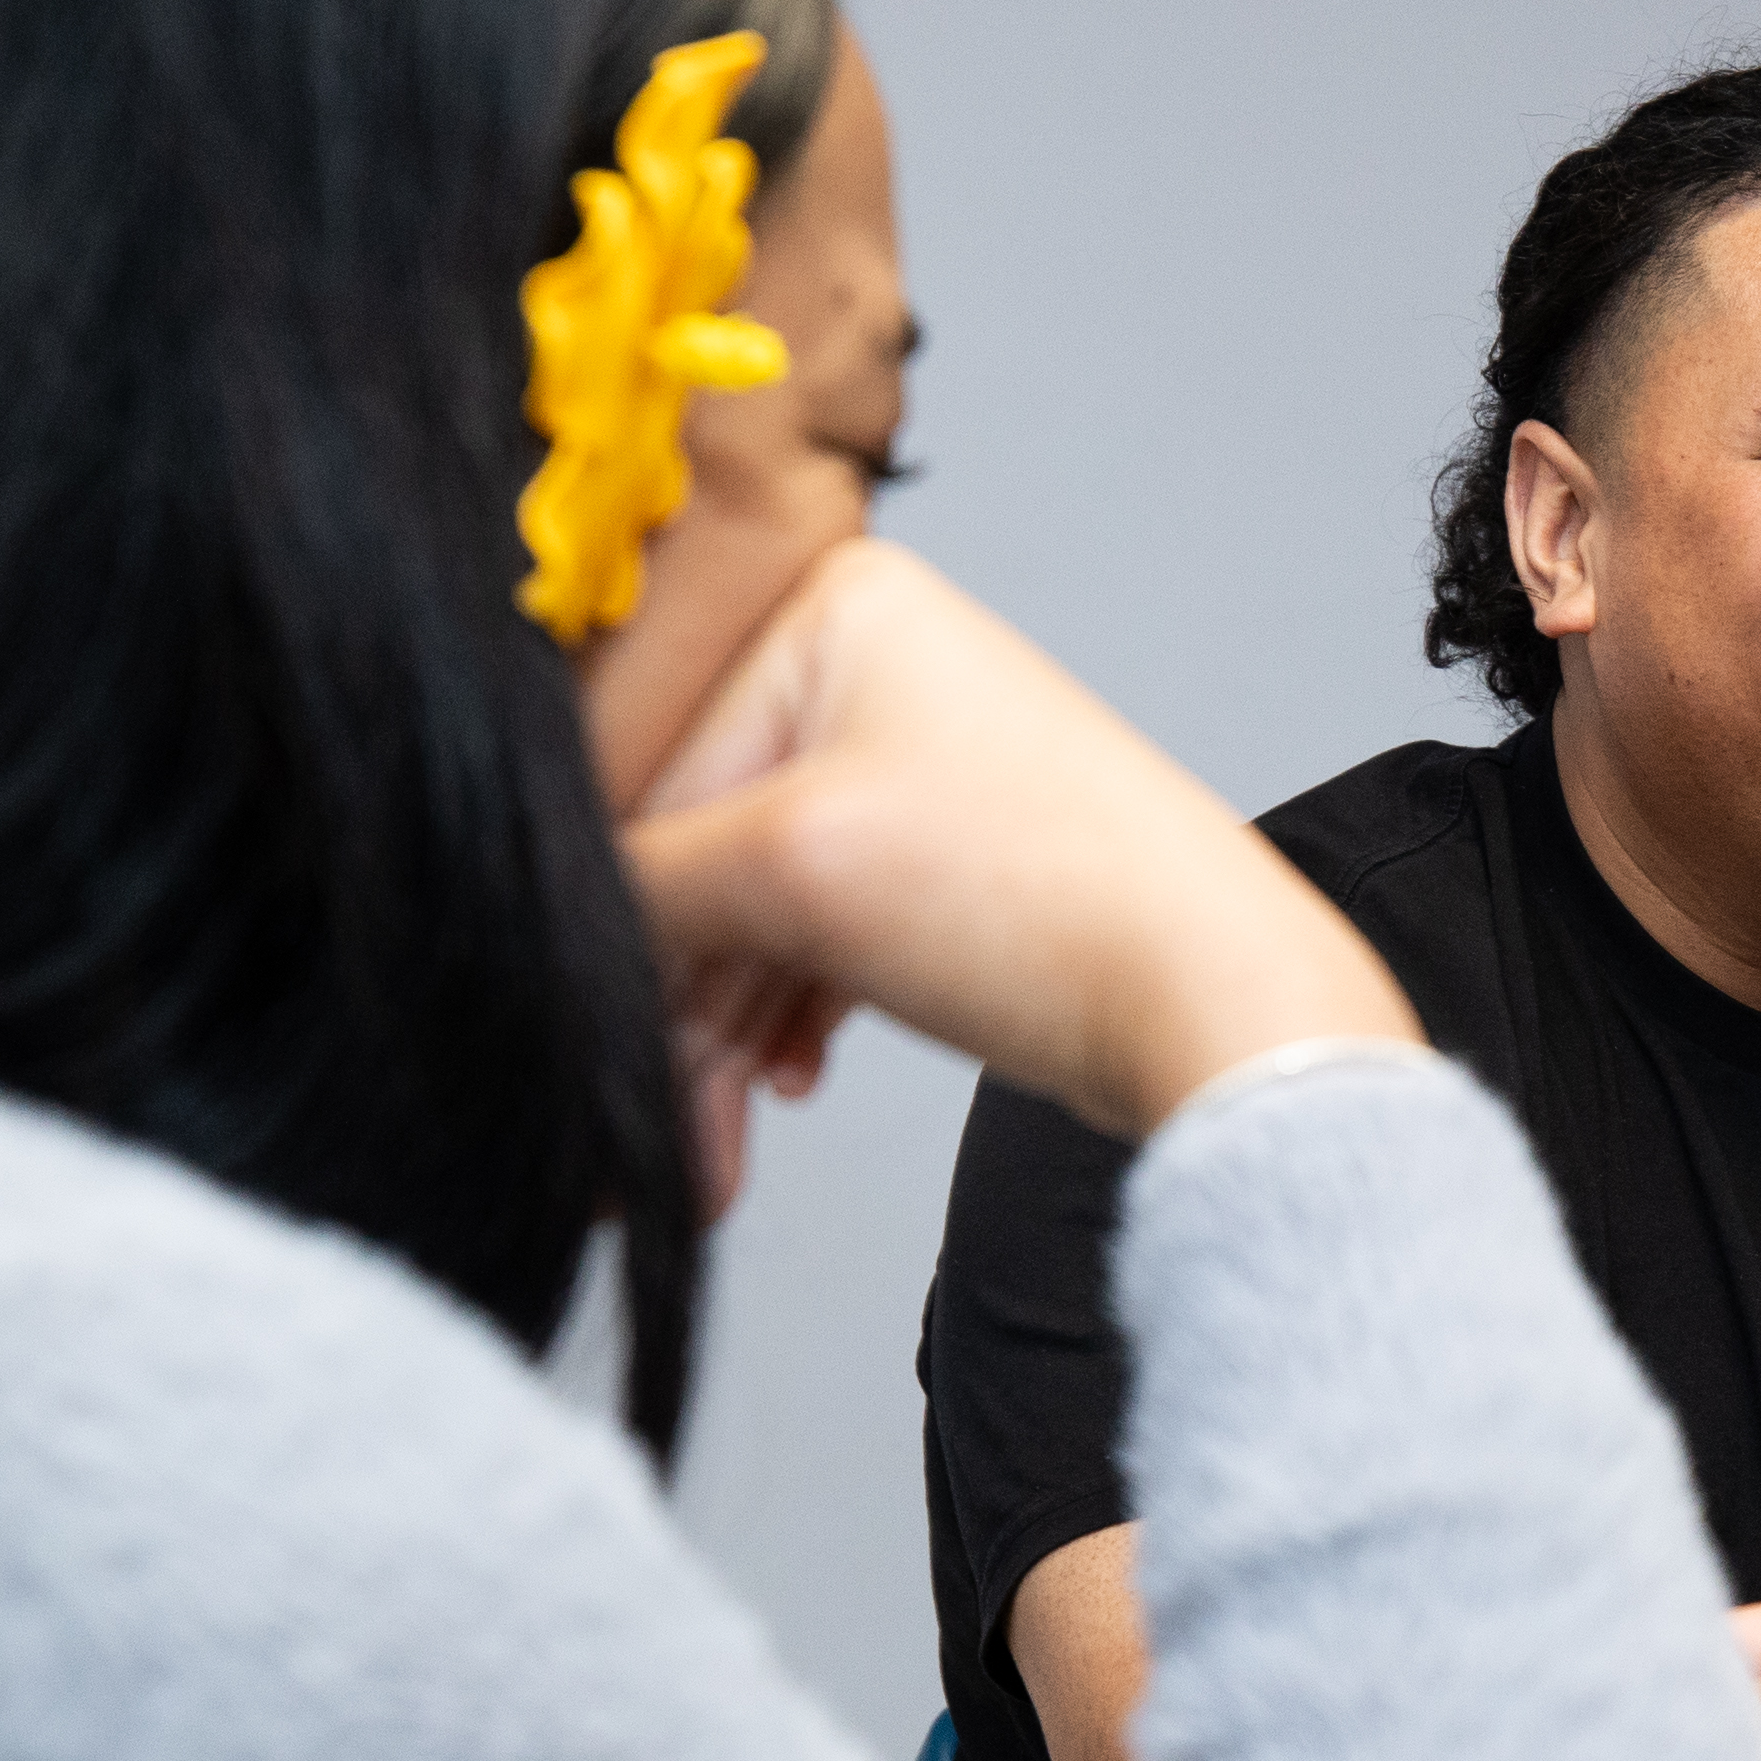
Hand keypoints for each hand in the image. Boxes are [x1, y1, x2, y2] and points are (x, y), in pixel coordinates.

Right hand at [618, 541, 1413, 1140]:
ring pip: (751, 910)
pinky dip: (785, 1017)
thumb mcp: (790, 871)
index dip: (611, 906)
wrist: (1217, 1003)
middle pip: (694, 846)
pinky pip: (815, 938)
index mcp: (827, 609)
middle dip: (670, 998)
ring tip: (712, 1152)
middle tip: (648, 1124)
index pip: (645, 763)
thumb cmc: (1047, 898)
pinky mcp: (942, 864)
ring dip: (718, 1037)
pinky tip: (778, 1087)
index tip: (575, 1010)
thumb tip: (543, 915)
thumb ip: (637, 883)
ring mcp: (910, 767)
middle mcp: (868, 667)